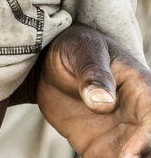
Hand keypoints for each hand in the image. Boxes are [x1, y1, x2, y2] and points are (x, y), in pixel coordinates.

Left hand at [37, 24, 150, 157]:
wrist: (53, 61)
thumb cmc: (77, 47)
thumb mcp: (82, 50)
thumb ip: (92, 71)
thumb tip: (102, 100)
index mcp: (141, 89)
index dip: (146, 140)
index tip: (127, 155)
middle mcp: (136, 118)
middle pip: (147, 147)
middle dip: (138, 157)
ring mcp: (119, 137)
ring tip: (96, 156)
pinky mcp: (98, 149)